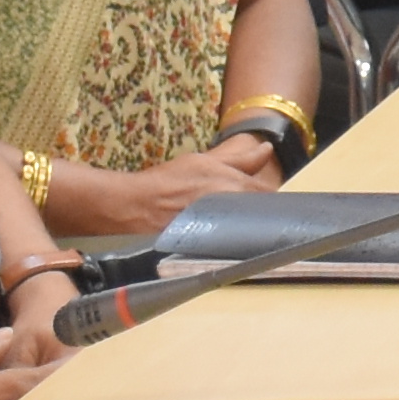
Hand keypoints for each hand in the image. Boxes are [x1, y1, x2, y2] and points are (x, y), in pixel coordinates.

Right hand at [55, 148, 278, 231]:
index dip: (268, 202)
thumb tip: (266, 150)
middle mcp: (228, 208)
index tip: (263, 205)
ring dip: (241, 230)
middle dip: (256, 217)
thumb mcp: (202, 162)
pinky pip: (226, 247)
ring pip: (243, 232)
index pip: (268, 197)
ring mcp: (217, 231)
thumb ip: (239, 158)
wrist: (130, 207)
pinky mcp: (203, 249)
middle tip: (244, 217)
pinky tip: (216, 242)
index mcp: (232, 185)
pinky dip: (225, 244)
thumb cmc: (165, 183)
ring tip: (226, 228)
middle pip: (259, 217)